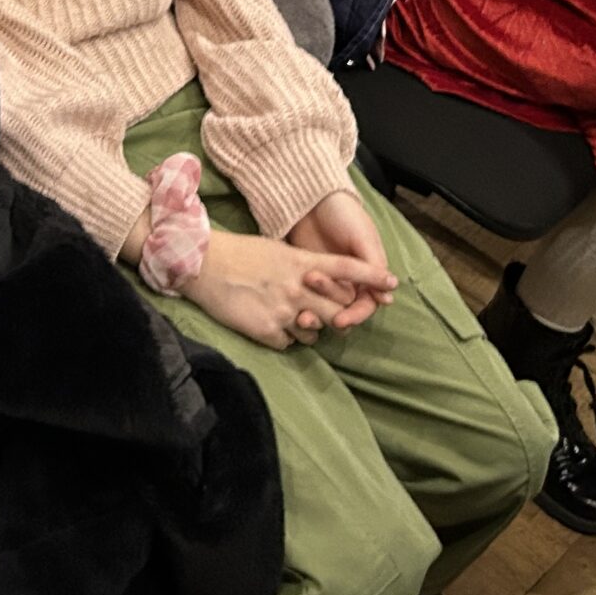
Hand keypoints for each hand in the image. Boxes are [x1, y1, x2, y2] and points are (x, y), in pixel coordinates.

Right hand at [180, 228, 389, 349]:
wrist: (203, 265)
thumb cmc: (240, 252)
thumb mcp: (277, 250)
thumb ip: (302, 266)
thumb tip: (319, 279)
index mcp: (301, 262)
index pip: (347, 269)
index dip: (372, 277)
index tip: (391, 283)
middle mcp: (298, 287)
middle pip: (338, 311)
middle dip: (337, 316)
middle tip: (328, 314)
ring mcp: (284, 311)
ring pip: (316, 333)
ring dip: (309, 329)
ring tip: (290, 317)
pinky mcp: (267, 331)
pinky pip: (289, 344)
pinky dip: (285, 337)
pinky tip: (269, 324)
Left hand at [284, 190, 396, 328]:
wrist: (313, 199)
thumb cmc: (344, 214)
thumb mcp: (362, 238)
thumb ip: (373, 267)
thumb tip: (387, 298)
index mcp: (367, 274)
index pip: (366, 305)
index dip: (355, 315)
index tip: (341, 320)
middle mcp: (349, 281)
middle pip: (344, 310)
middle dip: (331, 316)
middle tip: (313, 316)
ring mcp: (327, 280)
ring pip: (325, 307)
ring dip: (315, 313)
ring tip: (301, 315)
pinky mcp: (306, 277)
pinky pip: (307, 297)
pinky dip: (302, 304)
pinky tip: (292, 310)